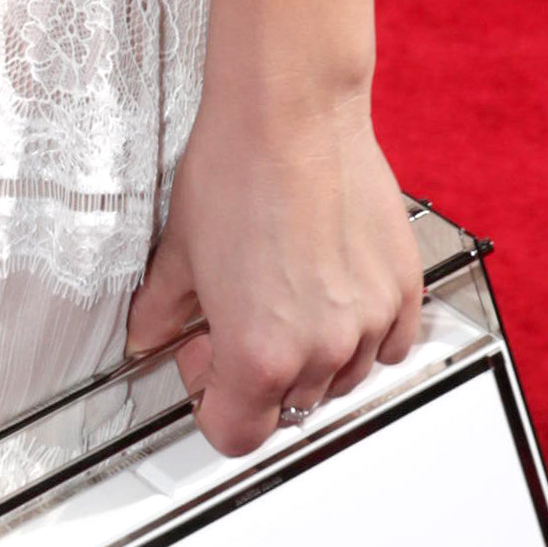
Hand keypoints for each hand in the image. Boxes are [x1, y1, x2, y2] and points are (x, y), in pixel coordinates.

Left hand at [124, 88, 419, 459]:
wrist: (291, 111)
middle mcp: (320, 351)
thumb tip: (146, 334)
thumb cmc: (236, 167)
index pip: (235, 435)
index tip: (204, 361)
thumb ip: (161, 309)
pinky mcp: (401, 289)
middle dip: (259, 372)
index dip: (209, 401)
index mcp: (257, 355)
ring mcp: (368, 323)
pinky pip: (390, 343)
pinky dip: (366, 331)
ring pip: (342, 378)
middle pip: (289, 404)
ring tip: (287, 292)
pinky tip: (334, 289)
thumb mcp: (181, 248)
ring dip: (314, 354)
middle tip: (238, 314)